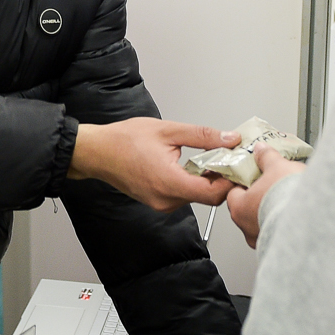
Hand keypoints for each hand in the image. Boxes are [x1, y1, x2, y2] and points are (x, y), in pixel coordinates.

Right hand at [67, 118, 238, 211]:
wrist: (97, 152)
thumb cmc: (124, 141)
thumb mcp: (168, 130)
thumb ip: (203, 136)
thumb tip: (229, 139)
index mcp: (170, 183)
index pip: (214, 194)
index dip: (230, 180)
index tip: (237, 163)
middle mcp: (166, 200)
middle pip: (208, 197)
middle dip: (221, 177)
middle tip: (227, 156)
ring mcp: (161, 204)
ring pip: (196, 196)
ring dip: (206, 179)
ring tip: (208, 158)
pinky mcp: (158, 202)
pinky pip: (183, 195)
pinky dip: (192, 182)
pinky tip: (191, 165)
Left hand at [226, 147, 305, 248]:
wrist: (313, 221)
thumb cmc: (288, 197)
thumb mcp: (277, 166)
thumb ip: (266, 157)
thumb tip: (261, 150)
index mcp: (239, 208)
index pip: (233, 193)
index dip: (245, 183)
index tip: (254, 176)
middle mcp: (247, 228)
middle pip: (248, 209)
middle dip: (260, 198)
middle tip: (273, 186)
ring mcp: (262, 240)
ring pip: (263, 222)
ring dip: (272, 212)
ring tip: (287, 200)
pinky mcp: (279, 246)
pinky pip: (278, 233)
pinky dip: (284, 224)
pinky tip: (295, 215)